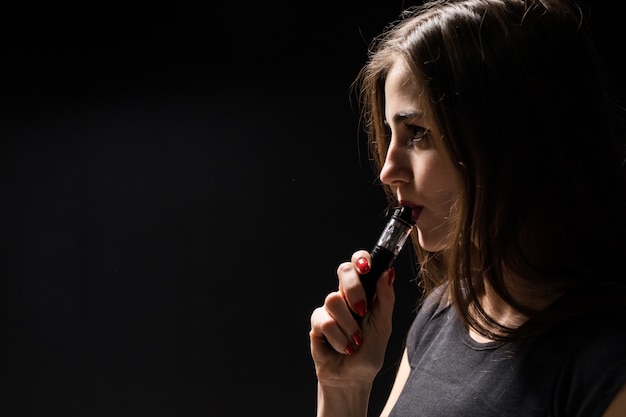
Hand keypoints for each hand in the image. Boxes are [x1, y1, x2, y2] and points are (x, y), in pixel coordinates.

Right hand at [309, 250, 395, 387]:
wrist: (353, 379)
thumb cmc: (369, 352)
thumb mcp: (383, 326)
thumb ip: (386, 299)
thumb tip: (388, 272)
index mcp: (363, 292)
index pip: (358, 264)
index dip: (360, 259)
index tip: (366, 267)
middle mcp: (345, 296)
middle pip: (343, 270)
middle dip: (354, 289)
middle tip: (361, 310)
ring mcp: (329, 309)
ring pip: (333, 299)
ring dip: (348, 326)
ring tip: (355, 342)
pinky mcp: (316, 324)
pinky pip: (324, 322)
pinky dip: (339, 339)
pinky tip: (344, 348)